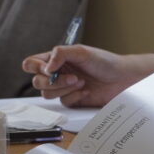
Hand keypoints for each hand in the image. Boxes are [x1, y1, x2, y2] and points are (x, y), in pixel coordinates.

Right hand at [21, 44, 153, 107]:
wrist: (122, 78)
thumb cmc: (104, 61)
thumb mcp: (81, 51)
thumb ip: (60, 54)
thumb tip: (46, 67)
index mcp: (55, 59)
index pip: (32, 64)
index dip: (35, 67)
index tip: (49, 68)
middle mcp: (57, 73)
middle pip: (37, 81)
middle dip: (54, 81)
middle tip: (73, 77)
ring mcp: (63, 88)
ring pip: (47, 94)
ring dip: (64, 88)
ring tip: (81, 82)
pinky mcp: (72, 100)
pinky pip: (63, 102)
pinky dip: (74, 96)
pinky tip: (87, 90)